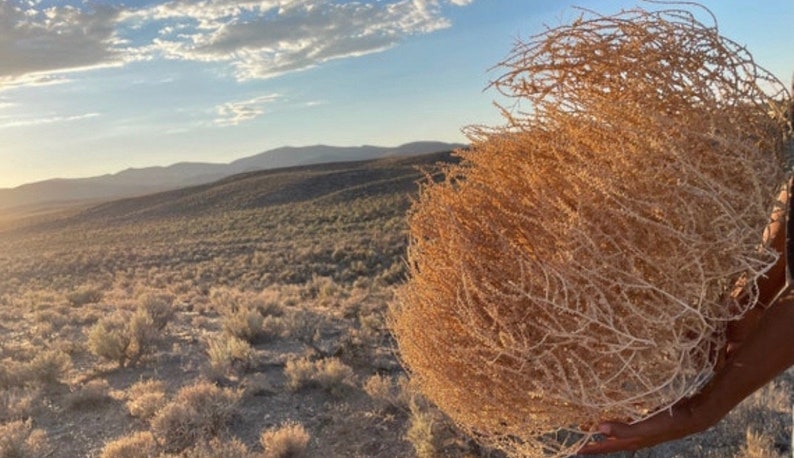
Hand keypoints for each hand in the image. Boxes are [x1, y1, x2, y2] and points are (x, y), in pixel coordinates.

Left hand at [577, 395, 714, 453]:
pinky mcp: (648, 421)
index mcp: (633, 442)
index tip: (577, 450)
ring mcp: (643, 430)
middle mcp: (637, 438)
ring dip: (606, 429)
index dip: (592, 448)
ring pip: (619, 431)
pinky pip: (628, 422)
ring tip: (592, 423)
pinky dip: (619, 420)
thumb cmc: (670, 422)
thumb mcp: (645, 427)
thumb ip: (623, 429)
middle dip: (596, 440)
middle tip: (580, 434)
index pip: (608, 447)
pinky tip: (616, 414)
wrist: (693, 416)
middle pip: (611, 441)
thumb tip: (599, 429)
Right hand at [579, 293, 793, 454]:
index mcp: (687, 404)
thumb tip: (683, 333)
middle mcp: (689, 417)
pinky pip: (659, 426)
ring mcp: (692, 419)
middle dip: (612, 444)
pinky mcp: (697, 415)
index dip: (625, 427)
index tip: (597, 426)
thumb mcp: (704, 343)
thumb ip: (692, 343)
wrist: (760, 350)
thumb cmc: (738, 341)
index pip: (651, 421)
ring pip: (647, 436)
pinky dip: (632, 430)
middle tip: (582, 449)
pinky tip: (609, 430)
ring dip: (615, 442)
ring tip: (588, 445)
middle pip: (645, 436)